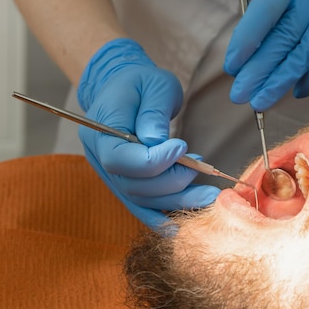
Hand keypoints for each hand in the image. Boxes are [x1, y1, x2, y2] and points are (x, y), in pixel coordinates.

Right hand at [78, 38, 219, 228]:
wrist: (124, 88)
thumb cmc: (140, 82)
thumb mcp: (153, 84)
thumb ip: (154, 111)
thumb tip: (156, 141)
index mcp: (99, 129)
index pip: (121, 158)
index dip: (153, 161)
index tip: (182, 148)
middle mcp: (100, 157)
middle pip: (132, 185)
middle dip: (171, 183)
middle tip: (201, 169)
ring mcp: (110, 174)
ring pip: (140, 200)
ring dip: (176, 202)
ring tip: (208, 195)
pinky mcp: (124, 183)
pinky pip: (140, 206)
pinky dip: (160, 218)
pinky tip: (183, 225)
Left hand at [224, 0, 308, 110]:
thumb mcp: (294, 14)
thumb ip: (270, 33)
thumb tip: (241, 69)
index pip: (265, 9)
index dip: (246, 39)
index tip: (232, 67)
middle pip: (283, 35)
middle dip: (258, 70)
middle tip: (241, 95)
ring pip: (303, 52)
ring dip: (278, 82)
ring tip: (261, 102)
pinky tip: (296, 92)